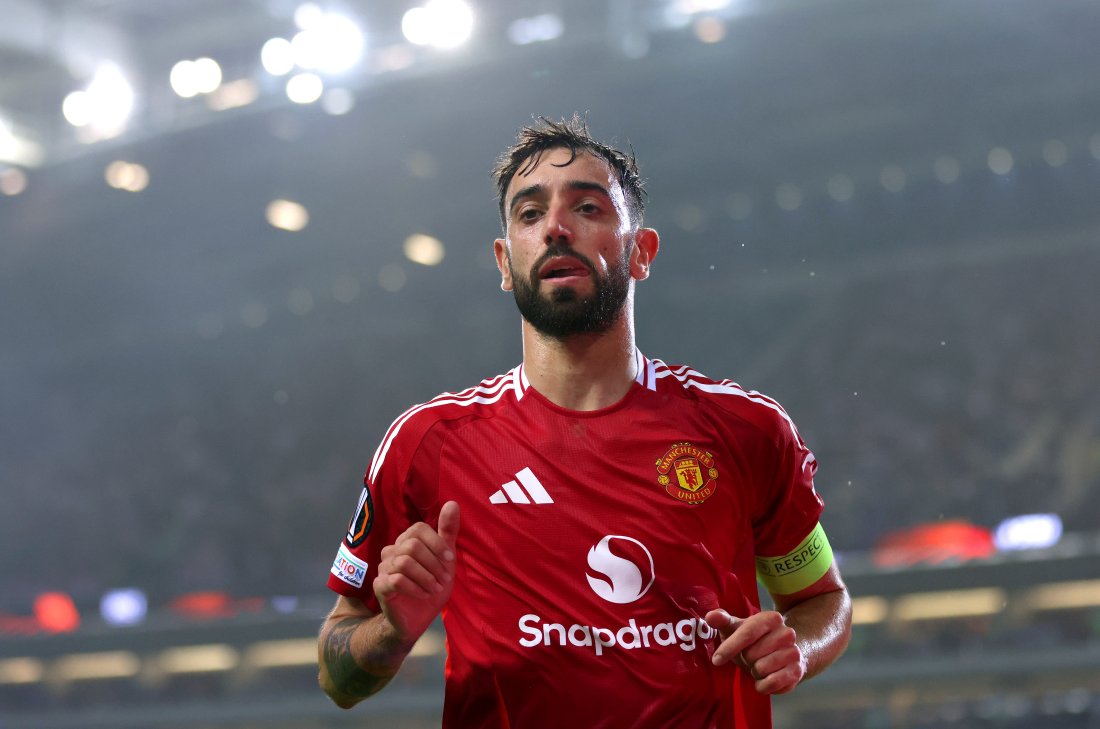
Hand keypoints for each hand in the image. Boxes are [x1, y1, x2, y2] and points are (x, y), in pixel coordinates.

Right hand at [374, 501, 459, 646]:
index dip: (436, 543)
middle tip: (444, 579)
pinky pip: (397, 580)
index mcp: (407, 541)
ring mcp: (383, 568)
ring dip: (426, 577)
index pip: (418, 529)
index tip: (449, 560)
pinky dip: (416, 588)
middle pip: (411, 545)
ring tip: (435, 589)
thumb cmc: (431, 585)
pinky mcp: (380, 586)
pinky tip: (425, 595)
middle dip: (433, 563)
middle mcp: (392, 550)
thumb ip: (447, 532)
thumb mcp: (445, 559)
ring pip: (404, 562)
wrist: (417, 618)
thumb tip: (453, 503)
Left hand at [705, 609, 805, 694]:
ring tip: (759, 666)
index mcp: (771, 618)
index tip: (716, 660)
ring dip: (754, 672)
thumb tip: (711, 616)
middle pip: (752, 654)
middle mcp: (787, 633)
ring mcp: (794, 652)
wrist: (783, 654)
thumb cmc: (754, 640)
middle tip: (750, 657)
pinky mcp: (797, 671)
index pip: (747, 633)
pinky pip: (772, 683)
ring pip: (761, 669)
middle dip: (745, 659)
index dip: (729, 648)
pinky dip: (762, 686)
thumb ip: (722, 620)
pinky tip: (763, 679)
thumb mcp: (736, 627)